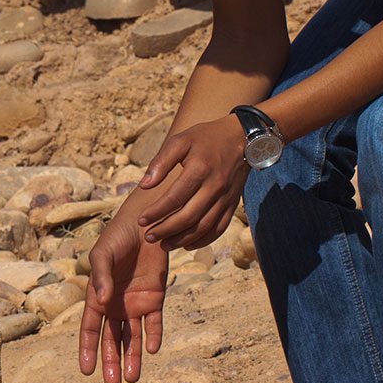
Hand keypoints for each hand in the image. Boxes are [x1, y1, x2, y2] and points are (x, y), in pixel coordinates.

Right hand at [78, 213, 167, 382]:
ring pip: (133, 337)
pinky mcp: (155, 298)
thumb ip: (102, 277)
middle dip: (111, 362)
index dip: (88, 349)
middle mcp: (115, 304)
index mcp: (97, 296)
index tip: (87, 370)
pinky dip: (153, 336)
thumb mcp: (104, 254)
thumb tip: (102, 302)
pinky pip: (155, 322)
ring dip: (132, 357)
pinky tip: (152, 350)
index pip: (90, 329)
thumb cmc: (118, 237)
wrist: (147, 225)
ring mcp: (135, 303)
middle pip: (112, 339)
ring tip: (131, 379)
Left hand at [136, 114, 249, 249]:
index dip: (156, 212)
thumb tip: (144, 184)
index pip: (175, 198)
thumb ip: (161, 162)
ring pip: (204, 226)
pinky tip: (187, 244)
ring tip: (164, 245)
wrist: (241, 137)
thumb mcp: (180, 141)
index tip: (141, 221)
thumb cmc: (205, 138)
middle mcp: (215, 186)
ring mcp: (226, 197)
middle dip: (166, 230)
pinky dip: (204, 240)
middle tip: (149, 237)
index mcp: (199, 170)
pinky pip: (219, 228)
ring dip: (183, 239)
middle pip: (189, 216)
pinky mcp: (233, 204)